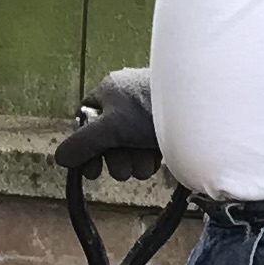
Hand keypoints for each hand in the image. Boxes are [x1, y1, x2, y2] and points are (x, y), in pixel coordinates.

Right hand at [55, 67, 160, 181]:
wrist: (203, 107)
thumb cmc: (154, 109)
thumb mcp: (112, 127)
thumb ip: (83, 144)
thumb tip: (60, 159)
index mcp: (108, 91)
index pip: (85, 124)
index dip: (85, 149)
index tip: (92, 173)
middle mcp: (125, 100)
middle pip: (107, 141)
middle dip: (117, 159)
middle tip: (127, 166)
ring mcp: (146, 114)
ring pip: (129, 148)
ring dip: (136, 161)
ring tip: (149, 159)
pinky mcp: (165, 126)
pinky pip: (148, 149)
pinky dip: (151, 157)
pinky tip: (160, 158)